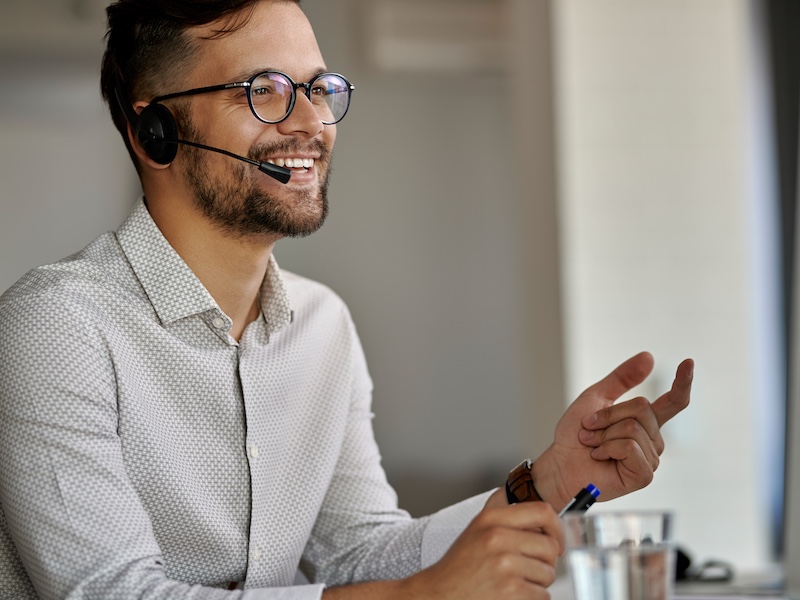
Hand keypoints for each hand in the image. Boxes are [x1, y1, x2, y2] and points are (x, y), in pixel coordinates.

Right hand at [403, 499, 562, 599]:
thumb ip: (509, 523)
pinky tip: (513, 595)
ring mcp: (505, 564)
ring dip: (538, 583)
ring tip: (515, 582)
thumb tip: (548, 526)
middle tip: (530, 569)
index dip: (556, 528)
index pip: (542, 511)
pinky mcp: (511, 590)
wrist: (439, 594)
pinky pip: (542, 595)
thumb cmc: (461, 566)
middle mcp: (497, 537)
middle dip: (546, 562)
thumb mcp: (479, 531)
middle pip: (550, 546)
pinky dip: (533, 598)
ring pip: (548, 573)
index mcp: (491, 518)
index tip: (555, 541)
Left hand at [532, 352, 692, 506]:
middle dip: (608, 415)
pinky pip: (630, 447)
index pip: (673, 402)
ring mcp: (650, 458)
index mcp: (644, 421)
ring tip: (593, 445)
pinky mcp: (643, 475)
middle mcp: (652, 439)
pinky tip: (599, 456)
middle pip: (642, 408)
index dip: (683, 382)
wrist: (561, 463)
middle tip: (590, 428)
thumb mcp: (596, 398)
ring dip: (603, 434)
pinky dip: (607, 448)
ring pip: (633, 428)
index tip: (689, 362)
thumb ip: (622, 378)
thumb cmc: (575, 435)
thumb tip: (649, 356)